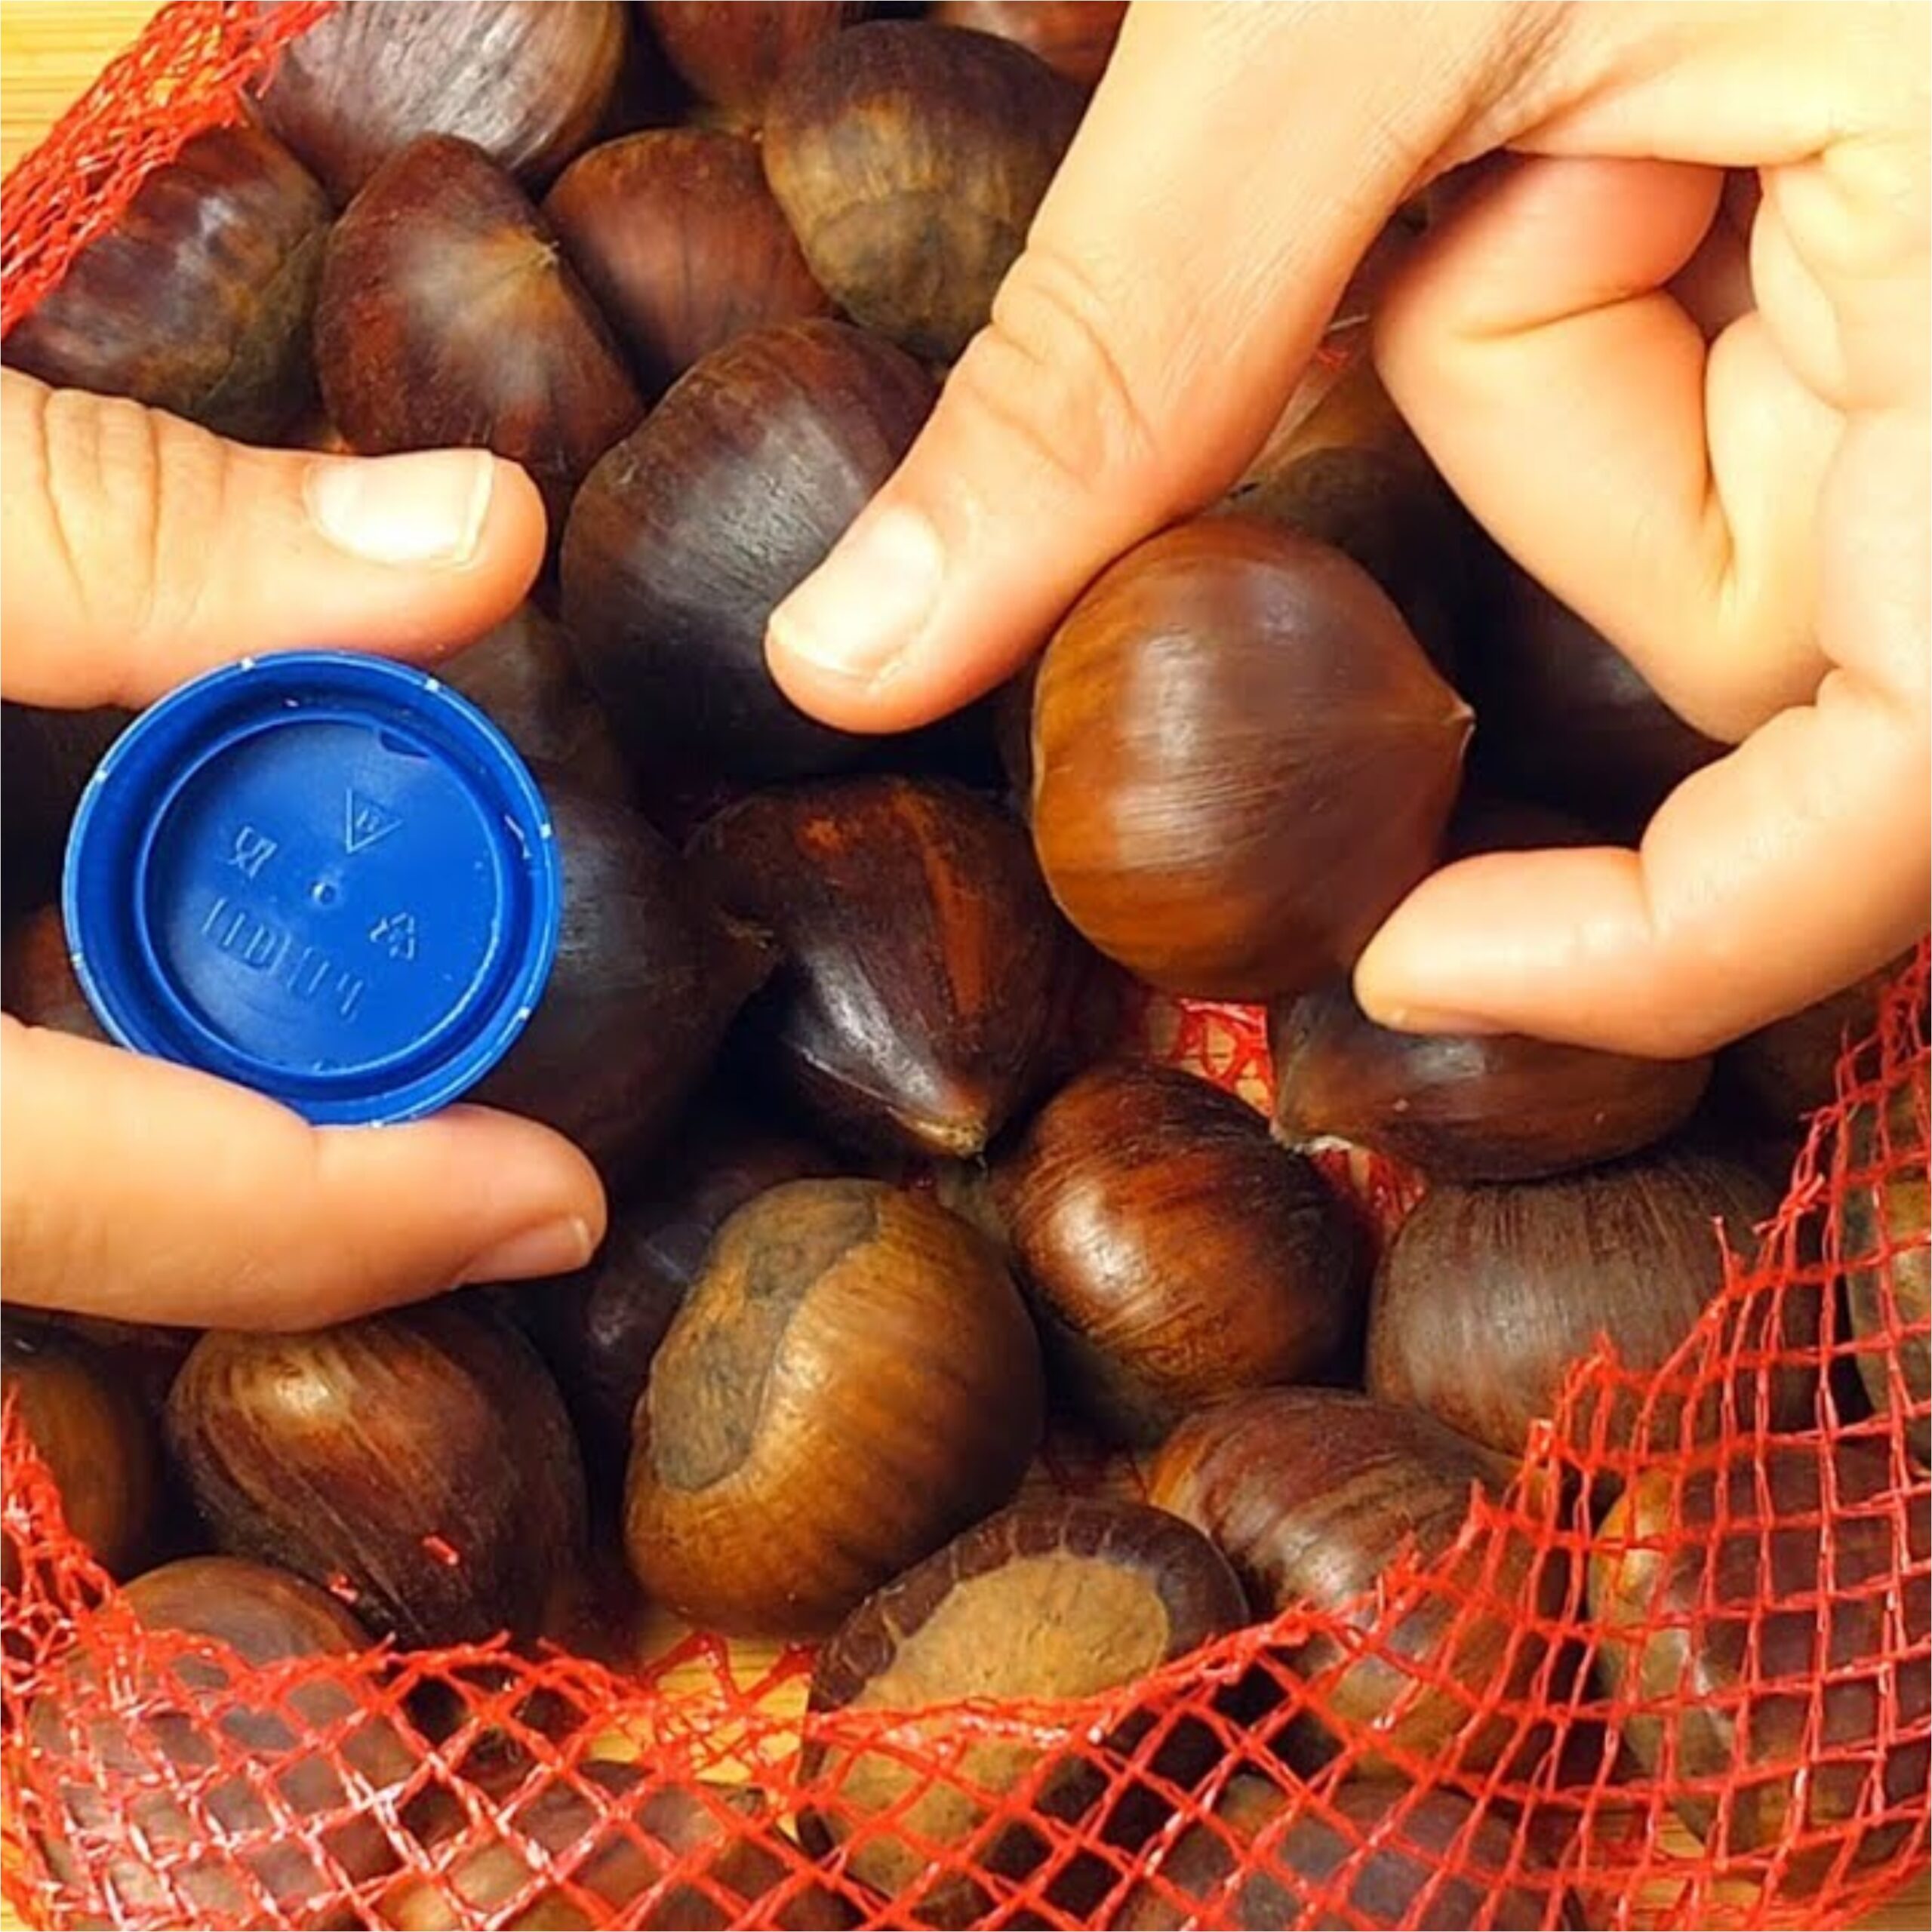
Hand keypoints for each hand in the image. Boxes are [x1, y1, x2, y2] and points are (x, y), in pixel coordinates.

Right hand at [0, 371, 606, 1326]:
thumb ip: (132, 530)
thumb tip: (487, 534)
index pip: (110, 1200)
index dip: (350, 1221)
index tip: (551, 1207)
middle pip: (88, 1236)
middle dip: (295, 1215)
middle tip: (489, 1167)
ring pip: (42, 1196)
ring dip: (198, 1165)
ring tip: (375, 1106)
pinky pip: (13, 1124)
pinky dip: (118, 1091)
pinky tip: (191, 1006)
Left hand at [765, 1, 1929, 1054]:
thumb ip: (1132, 351)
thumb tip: (857, 657)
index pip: (1893, 810)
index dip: (1666, 945)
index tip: (1405, 969)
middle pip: (1722, 618)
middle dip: (1538, 409)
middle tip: (1533, 123)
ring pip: (1681, 480)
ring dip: (1547, 298)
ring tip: (1579, 38)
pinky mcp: (1880, 230)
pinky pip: (1697, 356)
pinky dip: (1593, 251)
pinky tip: (1620, 63)